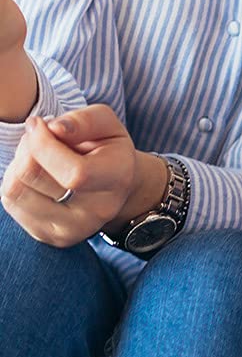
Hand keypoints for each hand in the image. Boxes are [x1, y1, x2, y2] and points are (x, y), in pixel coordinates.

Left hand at [1, 106, 164, 246]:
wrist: (116, 187)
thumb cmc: (108, 149)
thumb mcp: (108, 125)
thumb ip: (84, 120)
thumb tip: (52, 129)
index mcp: (117, 179)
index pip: (73, 172)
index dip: (44, 145)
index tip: (39, 124)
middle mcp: (95, 211)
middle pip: (33, 178)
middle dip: (27, 147)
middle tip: (38, 134)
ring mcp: (69, 229)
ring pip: (15, 191)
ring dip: (17, 163)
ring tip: (36, 154)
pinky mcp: (47, 236)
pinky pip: (10, 203)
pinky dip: (15, 180)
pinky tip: (34, 173)